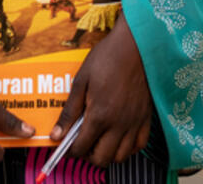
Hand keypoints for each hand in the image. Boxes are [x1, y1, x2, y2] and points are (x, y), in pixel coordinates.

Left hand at [50, 14, 151, 166]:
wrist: (135, 43)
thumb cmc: (107, 57)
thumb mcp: (81, 80)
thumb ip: (69, 111)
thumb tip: (56, 135)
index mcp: (100, 115)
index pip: (81, 148)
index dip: (69, 150)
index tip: (64, 145)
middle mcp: (119, 124)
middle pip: (101, 159)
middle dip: (87, 155)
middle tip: (82, 142)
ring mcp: (134, 122)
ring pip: (121, 157)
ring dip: (107, 154)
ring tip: (100, 139)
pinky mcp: (146, 117)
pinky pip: (139, 145)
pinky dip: (128, 148)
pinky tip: (120, 136)